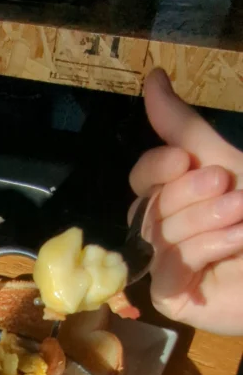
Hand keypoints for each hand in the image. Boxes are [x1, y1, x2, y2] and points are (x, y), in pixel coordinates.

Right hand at [130, 69, 242, 333]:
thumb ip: (184, 129)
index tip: (185, 159)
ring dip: (204, 220)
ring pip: (158, 233)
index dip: (156, 166)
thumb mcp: (226, 162)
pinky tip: (233, 245)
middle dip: (189, 193)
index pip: (141, 177)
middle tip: (230, 191)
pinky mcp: (170, 298)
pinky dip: (203, 249)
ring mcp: (165, 267)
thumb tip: (152, 77)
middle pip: (147, 204)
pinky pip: (167, 266)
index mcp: (176, 198)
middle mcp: (165, 231)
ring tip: (242, 219)